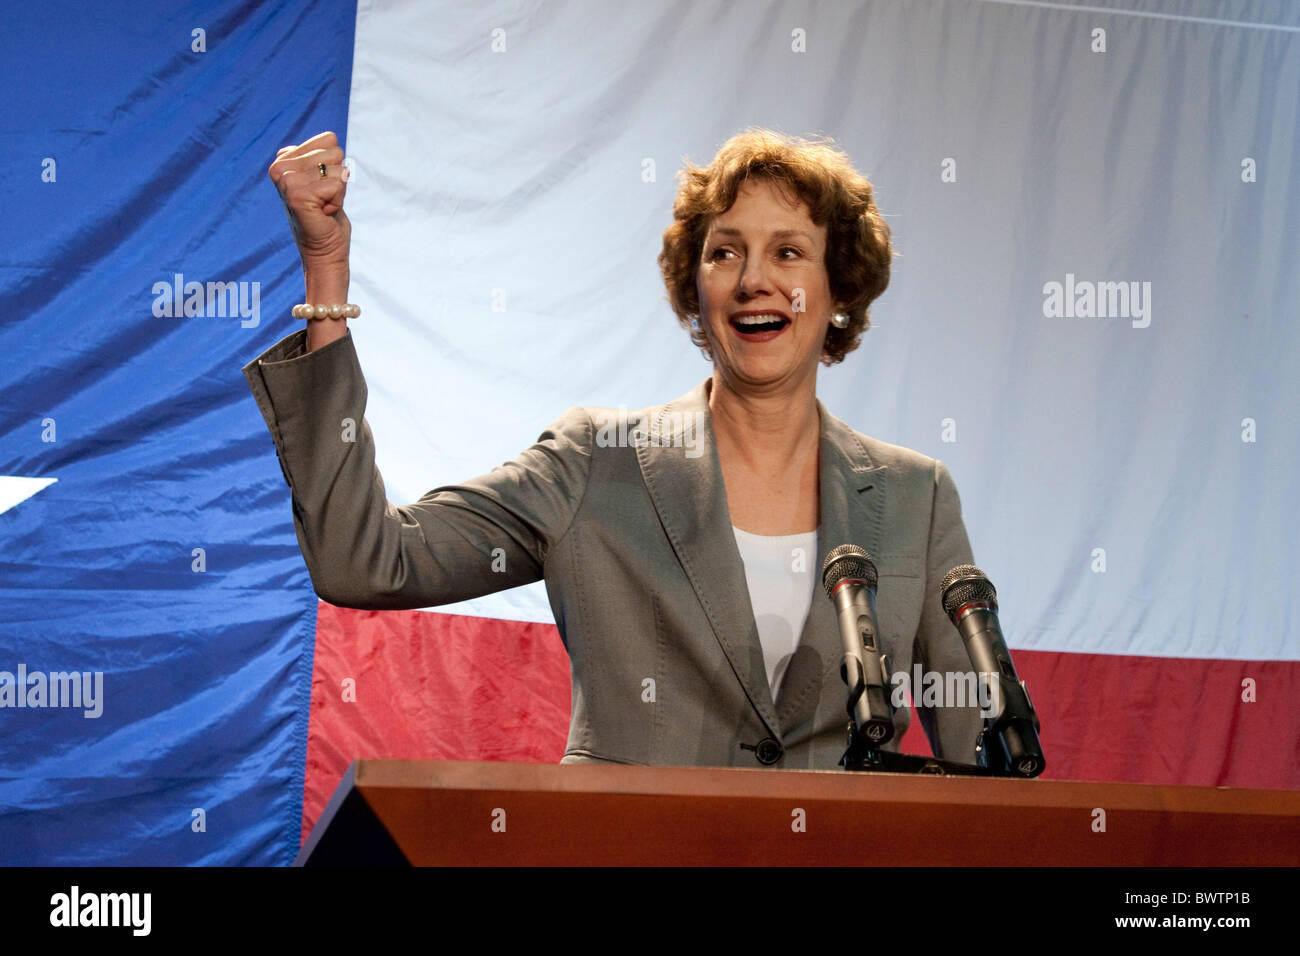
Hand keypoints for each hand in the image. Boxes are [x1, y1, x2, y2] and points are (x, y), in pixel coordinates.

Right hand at [268, 131, 350, 278]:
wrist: (324, 251)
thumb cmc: (327, 215)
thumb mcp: (324, 177)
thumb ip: (323, 155)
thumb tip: (330, 137)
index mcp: (283, 158)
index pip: (329, 139)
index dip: (335, 166)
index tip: (322, 187)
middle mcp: (279, 167)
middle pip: (334, 151)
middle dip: (338, 179)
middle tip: (324, 199)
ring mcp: (286, 181)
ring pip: (338, 168)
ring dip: (338, 191)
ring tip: (323, 206)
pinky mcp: (297, 196)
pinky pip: (338, 184)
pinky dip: (338, 201)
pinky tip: (324, 213)